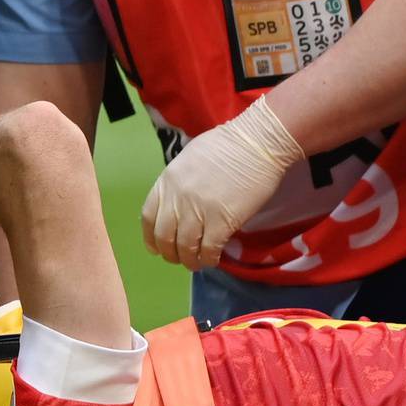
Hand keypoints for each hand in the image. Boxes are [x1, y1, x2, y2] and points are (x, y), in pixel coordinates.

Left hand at [141, 96, 303, 269]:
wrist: (257, 142)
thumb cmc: (227, 145)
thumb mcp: (189, 159)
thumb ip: (178, 183)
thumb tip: (178, 203)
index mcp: (167, 180)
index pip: (148, 217)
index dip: (150, 237)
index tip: (156, 247)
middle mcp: (178, 198)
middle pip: (164, 237)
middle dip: (169, 253)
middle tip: (179, 258)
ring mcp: (198, 210)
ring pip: (185, 247)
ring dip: (189, 260)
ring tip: (196, 263)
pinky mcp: (221, 221)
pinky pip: (209, 249)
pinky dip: (208, 258)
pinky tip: (212, 259)